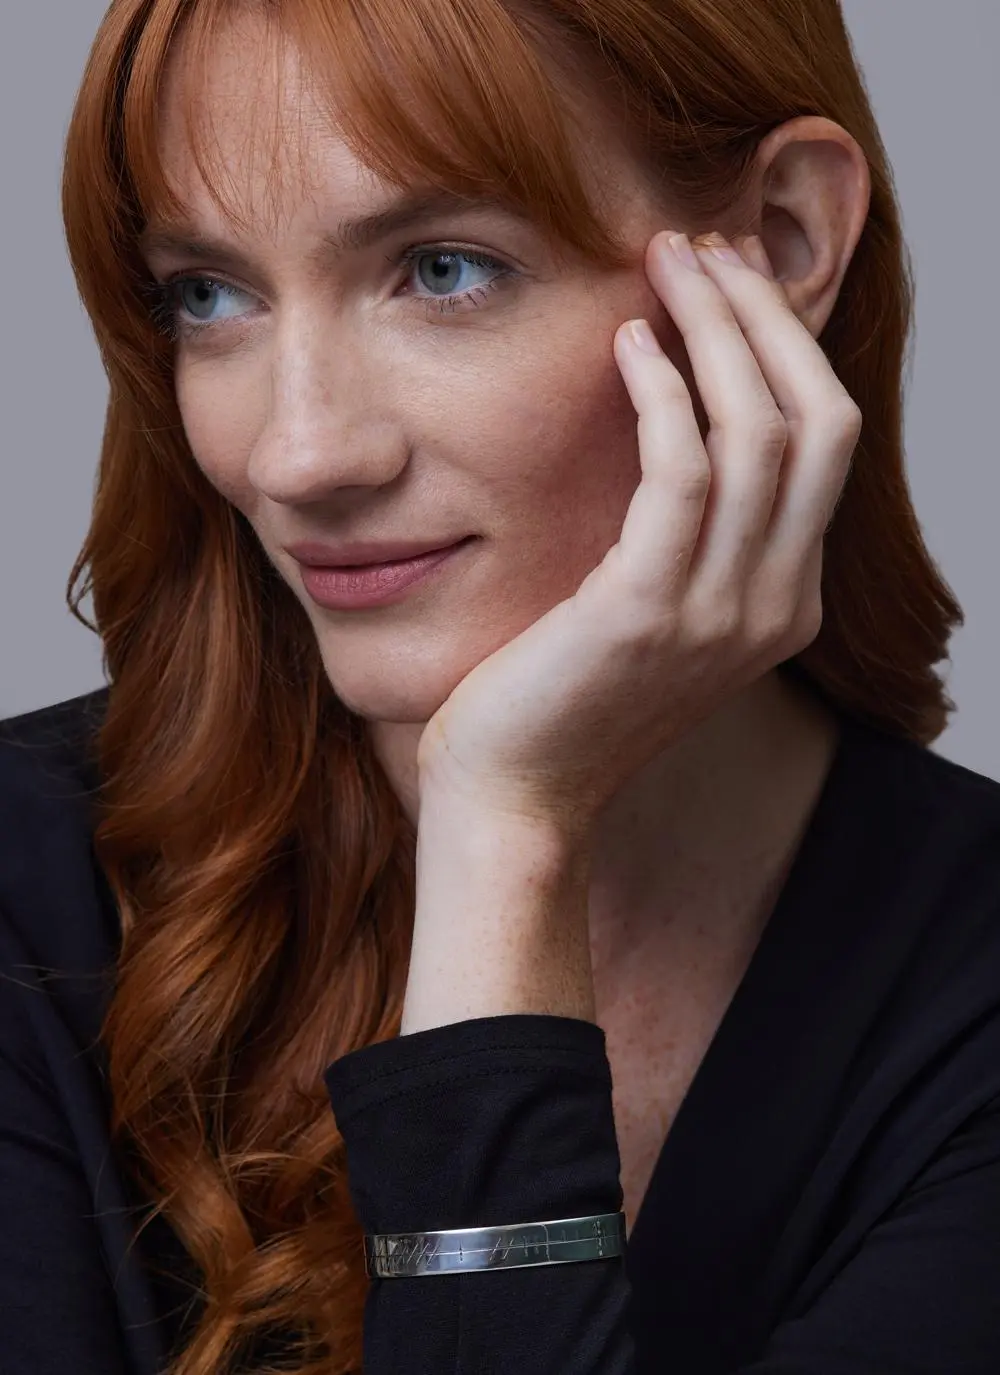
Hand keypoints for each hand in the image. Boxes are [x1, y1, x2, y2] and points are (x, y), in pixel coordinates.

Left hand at [415, 229, 862, 838]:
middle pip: (819, 421)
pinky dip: (665, 393)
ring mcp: (722, 615)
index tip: (729, 280)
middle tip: (705, 246)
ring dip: (720, 330)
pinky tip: (628, 342)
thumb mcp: (648, 609)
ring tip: (666, 264)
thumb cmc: (558, 696)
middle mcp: (775, 607)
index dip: (786, 345)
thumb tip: (675, 413)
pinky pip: (684, 473)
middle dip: (769, 317)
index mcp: (784, 602)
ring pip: (762, 432)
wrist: (514, 796)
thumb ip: (686, 533)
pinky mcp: (650, 613)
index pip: (825, 442)